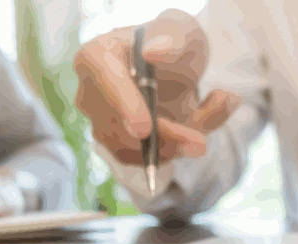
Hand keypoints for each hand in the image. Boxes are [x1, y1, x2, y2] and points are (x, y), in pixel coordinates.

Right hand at [74, 8, 239, 164]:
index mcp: (97, 56)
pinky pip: (145, 160)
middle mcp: (91, 94)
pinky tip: (197, 131)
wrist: (175, 65)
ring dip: (174, 147)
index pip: (105, 80)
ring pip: (133, 148)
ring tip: (206, 130)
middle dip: (162, 136)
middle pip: (118, 124)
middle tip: (200, 143)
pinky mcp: (121, 146)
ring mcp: (102, 123)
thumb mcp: (181, 30)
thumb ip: (171, 39)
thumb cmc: (172, 42)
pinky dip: (176, 151)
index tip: (145, 129)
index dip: (124, 105)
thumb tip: (152, 53)